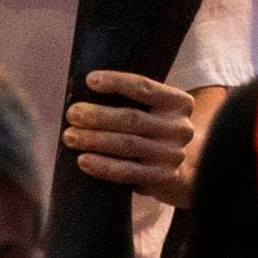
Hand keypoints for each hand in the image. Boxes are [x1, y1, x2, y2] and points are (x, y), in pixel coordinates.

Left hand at [63, 74, 212, 204]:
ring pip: (127, 144)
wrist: (187, 170)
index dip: (116, 82)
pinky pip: (128, 171)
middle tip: (72, 113)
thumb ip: (133, 101)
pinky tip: (83, 160)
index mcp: (179, 102)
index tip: (90, 80)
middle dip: (97, 115)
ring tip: (70, 136)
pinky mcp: (163, 178)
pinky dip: (102, 166)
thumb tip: (87, 91)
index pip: (145, 87)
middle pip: (132, 118)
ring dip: (94, 140)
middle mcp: (180, 127)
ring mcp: (173, 154)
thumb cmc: (157, 131)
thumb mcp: (156, 110)